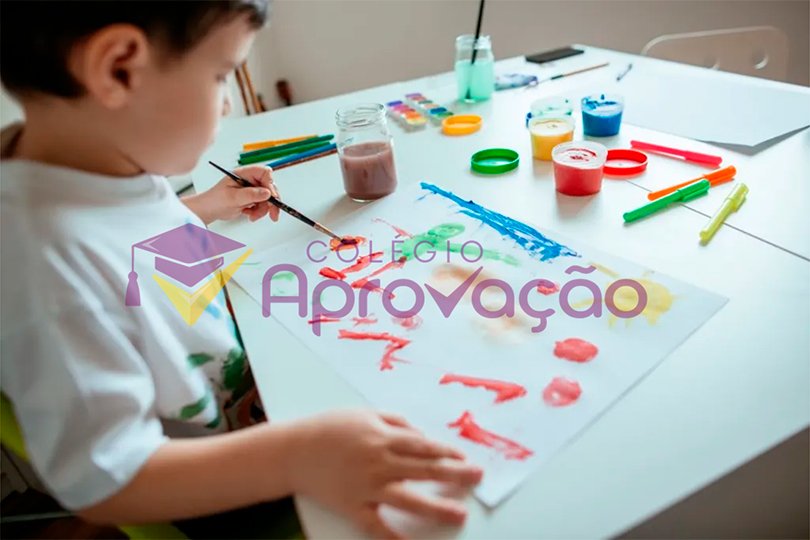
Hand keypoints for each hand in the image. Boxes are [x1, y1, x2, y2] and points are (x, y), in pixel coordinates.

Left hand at [183, 165, 280, 223]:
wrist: (209, 210)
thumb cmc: (215, 200)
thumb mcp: (233, 198)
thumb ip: (250, 195)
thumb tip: (267, 193)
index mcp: (244, 174)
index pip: (264, 173)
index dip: (270, 184)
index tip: (271, 197)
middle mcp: (249, 180)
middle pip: (269, 187)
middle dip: (271, 202)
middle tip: (272, 214)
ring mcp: (252, 189)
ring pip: (268, 198)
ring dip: (263, 210)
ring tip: (252, 216)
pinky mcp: (252, 198)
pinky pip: (263, 205)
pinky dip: (259, 212)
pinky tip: (249, 214)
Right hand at [287, 410, 482, 538]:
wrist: (293, 451)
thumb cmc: (330, 428)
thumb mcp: (365, 414)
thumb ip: (396, 422)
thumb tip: (423, 437)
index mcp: (383, 436)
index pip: (425, 446)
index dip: (448, 453)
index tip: (466, 459)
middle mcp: (379, 462)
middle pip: (425, 470)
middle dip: (455, 475)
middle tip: (478, 479)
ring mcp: (367, 487)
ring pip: (409, 500)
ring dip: (437, 508)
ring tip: (459, 514)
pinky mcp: (352, 507)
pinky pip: (376, 525)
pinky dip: (393, 537)